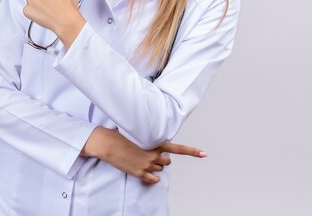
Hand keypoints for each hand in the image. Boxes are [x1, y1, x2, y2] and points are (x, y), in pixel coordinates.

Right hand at [82, 127, 206, 184]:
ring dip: (154, 166)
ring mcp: (147, 165)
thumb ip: (151, 136)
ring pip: (160, 169)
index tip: (204, 154)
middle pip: (167, 161)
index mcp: (155, 144)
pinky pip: (154, 179)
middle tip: (150, 154)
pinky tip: (146, 172)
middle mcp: (154, 156)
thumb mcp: (138, 132)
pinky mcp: (140, 174)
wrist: (107, 144)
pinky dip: (152, 178)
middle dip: (161, 159)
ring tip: (142, 159)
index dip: (192, 151)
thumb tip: (156, 137)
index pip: (177, 148)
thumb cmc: (121, 135)